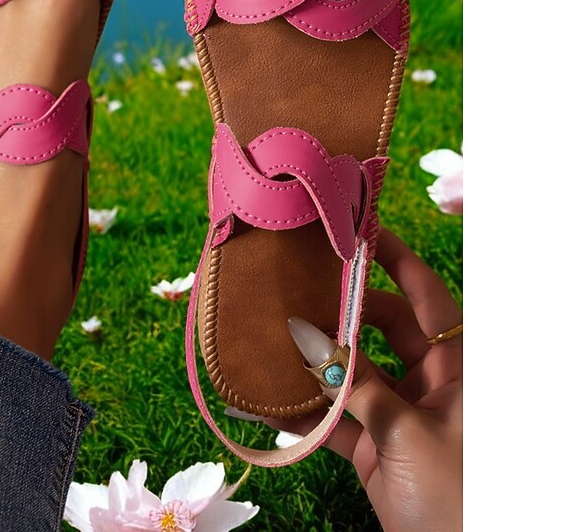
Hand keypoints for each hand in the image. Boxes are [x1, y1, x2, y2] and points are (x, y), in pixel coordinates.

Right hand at [279, 228, 461, 531]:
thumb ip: (359, 386)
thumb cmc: (458, 496)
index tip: (362, 233)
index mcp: (459, 369)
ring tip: (276, 337)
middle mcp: (430, 381)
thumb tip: (311, 341)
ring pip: (355, 372)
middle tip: (301, 287)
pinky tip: (267, 403)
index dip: (398, 262)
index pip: (428, 298)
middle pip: (383, 328)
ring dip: (317, 362)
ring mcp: (400, 412)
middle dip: (343, 310)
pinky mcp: (375, 444)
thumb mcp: (409, 434)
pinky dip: (306, 414)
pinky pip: (337, 419)